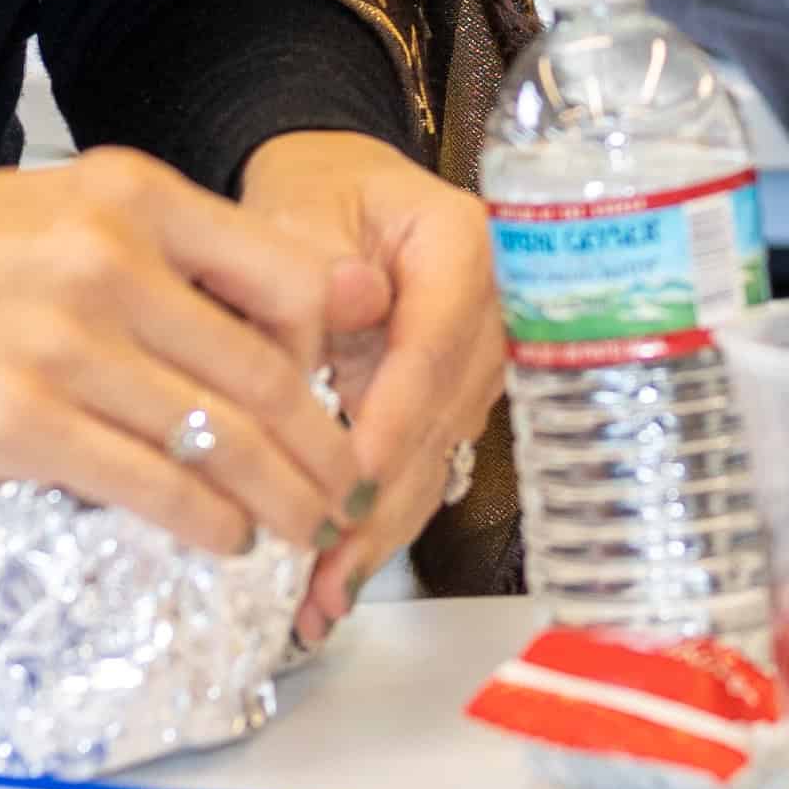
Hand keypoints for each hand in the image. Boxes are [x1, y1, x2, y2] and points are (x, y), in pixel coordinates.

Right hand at [0, 148, 368, 566]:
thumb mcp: (71, 209)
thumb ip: (180, 254)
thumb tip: (306, 312)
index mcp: (135, 196)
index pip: (290, 281)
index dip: (329, 356)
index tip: (333, 397)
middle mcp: (112, 261)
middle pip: (267, 374)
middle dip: (321, 449)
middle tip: (345, 489)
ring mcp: (64, 344)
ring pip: (219, 439)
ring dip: (279, 497)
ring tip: (302, 527)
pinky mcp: (16, 422)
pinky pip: (146, 483)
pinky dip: (203, 520)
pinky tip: (225, 536)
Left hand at [239, 129, 504, 645]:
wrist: (335, 189)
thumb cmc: (315, 192)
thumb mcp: (298, 208)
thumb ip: (309, 267)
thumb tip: (344, 312)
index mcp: (464, 245)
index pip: (436, 343)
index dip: (392, 421)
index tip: (343, 486)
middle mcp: (491, 309)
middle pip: (442, 418)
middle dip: (382, 505)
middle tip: (323, 575)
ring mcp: (479, 361)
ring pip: (436, 457)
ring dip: (380, 531)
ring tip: (320, 600)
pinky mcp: (452, 400)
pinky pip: (421, 464)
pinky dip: (379, 521)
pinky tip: (336, 579)